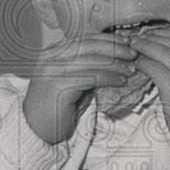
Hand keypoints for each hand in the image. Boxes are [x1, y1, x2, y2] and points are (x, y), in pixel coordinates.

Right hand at [23, 33, 137, 143]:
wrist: (35, 130)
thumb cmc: (56, 109)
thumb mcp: (72, 82)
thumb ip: (86, 69)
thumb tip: (114, 60)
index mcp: (53, 53)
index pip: (84, 39)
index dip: (107, 39)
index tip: (127, 41)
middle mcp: (51, 58)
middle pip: (88, 45)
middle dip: (114, 47)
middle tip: (133, 53)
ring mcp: (53, 71)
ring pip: (91, 60)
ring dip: (115, 64)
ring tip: (131, 70)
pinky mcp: (58, 86)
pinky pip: (90, 77)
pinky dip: (108, 77)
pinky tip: (120, 81)